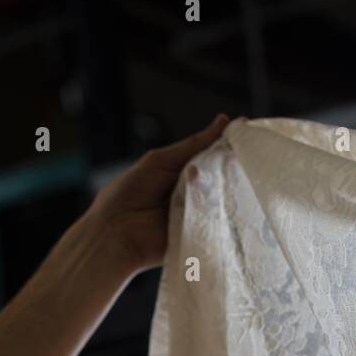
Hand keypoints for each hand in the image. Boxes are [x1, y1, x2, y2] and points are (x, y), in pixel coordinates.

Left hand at [85, 113, 230, 277]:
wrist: (113, 233)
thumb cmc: (129, 194)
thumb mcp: (160, 161)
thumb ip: (193, 145)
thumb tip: (225, 121)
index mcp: (180, 173)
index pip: (211, 157)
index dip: (225, 148)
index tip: (242, 136)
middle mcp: (191, 193)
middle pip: (219, 177)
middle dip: (224, 168)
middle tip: (230, 161)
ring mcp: (196, 214)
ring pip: (219, 198)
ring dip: (215, 190)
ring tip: (199, 187)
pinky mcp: (198, 235)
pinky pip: (215, 223)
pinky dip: (214, 213)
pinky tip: (208, 206)